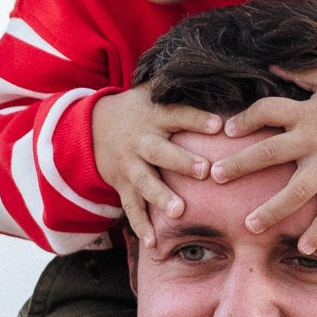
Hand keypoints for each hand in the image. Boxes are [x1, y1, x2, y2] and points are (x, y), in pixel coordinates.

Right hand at [89, 84, 223, 245]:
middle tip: (204, 170)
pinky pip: (131, 208)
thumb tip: (226, 71)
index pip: (177, 115)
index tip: (219, 125)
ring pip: (146, 183)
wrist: (90, 127)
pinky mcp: (122, 186)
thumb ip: (182, 86)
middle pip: (161, 151)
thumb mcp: (152, 91)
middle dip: (182, 162)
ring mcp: (130, 166)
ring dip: (162, 198)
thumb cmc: (138, 109)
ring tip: (179, 212)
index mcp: (154, 116)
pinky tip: (154, 245)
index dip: (197, 119)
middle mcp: (141, 141)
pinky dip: (142, 227)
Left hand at [205, 67, 316, 254]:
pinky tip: (304, 247)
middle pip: (270, 153)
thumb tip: (271, 66)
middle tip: (214, 176)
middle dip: (240, 164)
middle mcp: (314, 141)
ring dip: (272, 210)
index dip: (246, 118)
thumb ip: (300, 75)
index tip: (227, 129)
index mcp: (307, 113)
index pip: (268, 111)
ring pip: (297, 191)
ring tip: (249, 225)